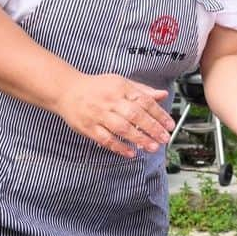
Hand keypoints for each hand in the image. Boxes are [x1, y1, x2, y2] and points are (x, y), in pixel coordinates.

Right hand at [55, 73, 173, 157]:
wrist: (67, 90)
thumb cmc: (98, 87)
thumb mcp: (121, 82)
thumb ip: (142, 90)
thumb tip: (162, 95)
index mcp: (121, 88)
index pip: (144, 101)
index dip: (159, 114)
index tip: (170, 125)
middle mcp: (111, 101)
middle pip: (135, 115)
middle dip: (152, 128)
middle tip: (164, 138)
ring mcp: (98, 115)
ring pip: (121, 128)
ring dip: (138, 139)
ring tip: (152, 147)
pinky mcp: (88, 127)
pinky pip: (105, 139)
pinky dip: (118, 147)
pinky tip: (131, 153)